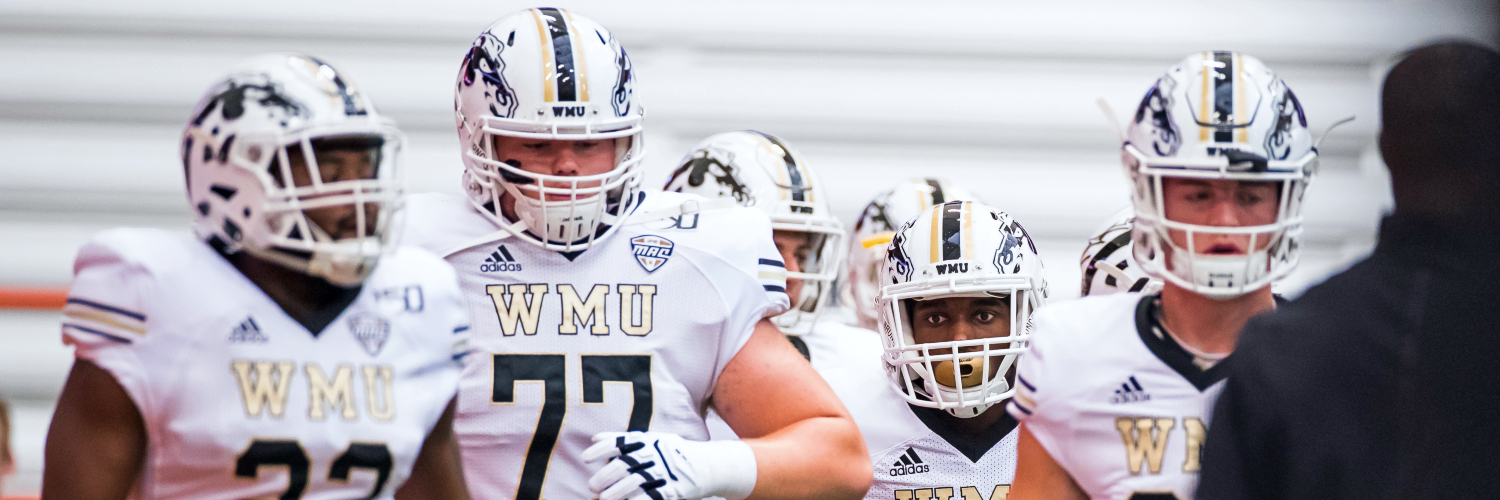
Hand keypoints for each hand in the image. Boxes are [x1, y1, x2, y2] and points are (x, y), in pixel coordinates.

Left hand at [584, 431, 756, 499]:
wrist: (708, 465)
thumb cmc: (673, 452)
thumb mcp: (652, 440)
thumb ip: (624, 440)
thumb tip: (594, 438)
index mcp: (648, 440)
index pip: (620, 442)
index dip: (601, 450)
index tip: (585, 458)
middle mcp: (655, 454)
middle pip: (623, 465)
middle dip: (605, 477)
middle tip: (592, 486)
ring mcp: (664, 471)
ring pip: (633, 483)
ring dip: (615, 493)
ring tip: (603, 499)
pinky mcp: (672, 489)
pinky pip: (649, 496)